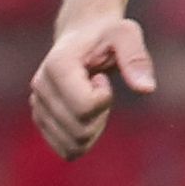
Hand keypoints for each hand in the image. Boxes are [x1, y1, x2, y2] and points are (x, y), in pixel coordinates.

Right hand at [30, 14, 152, 157]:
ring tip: (94, 102)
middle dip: (101, 117)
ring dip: (94, 130)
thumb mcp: (126, 35)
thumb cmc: (107, 35)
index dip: (104, 98)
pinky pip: (66, 150)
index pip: (84, 106)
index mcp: (57, 66)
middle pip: (79, 130)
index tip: (102, 78)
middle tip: (102, 91)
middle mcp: (40, 86)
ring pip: (73, 145)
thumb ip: (136, 58)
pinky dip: (85, 141)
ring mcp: (37, 105)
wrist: (82, 37)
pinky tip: (88, 117)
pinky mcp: (41, 118)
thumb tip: (147, 89)